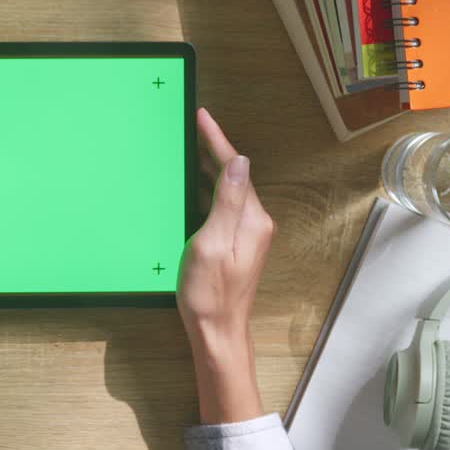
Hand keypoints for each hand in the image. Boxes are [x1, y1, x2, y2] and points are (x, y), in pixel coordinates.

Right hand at [178, 108, 275, 423]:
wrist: (217, 332)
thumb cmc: (210, 293)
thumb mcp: (213, 243)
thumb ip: (227, 202)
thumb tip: (239, 162)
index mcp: (251, 219)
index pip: (234, 168)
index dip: (217, 140)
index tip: (202, 117)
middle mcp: (255, 223)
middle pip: (234, 176)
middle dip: (214, 149)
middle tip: (195, 126)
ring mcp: (248, 235)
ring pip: (230, 191)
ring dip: (212, 169)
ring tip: (194, 148)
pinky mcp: (237, 246)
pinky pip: (225, 206)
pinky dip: (210, 190)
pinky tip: (197, 188)